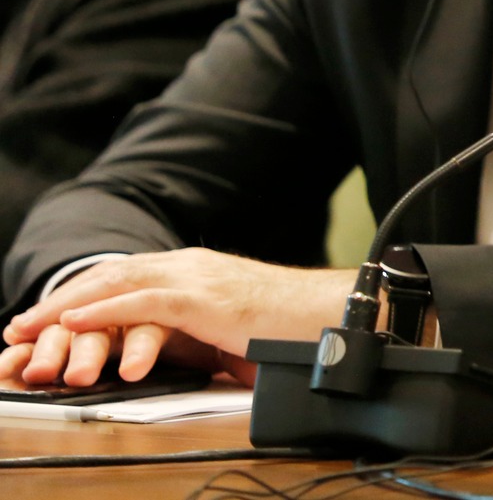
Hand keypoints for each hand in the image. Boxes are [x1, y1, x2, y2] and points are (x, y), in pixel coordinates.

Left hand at [0, 250, 352, 387]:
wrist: (332, 315)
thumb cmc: (290, 329)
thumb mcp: (228, 330)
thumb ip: (193, 334)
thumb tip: (165, 357)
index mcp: (197, 273)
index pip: (126, 276)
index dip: (81, 295)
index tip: (44, 318)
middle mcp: (191, 266)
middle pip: (111, 274)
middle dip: (60, 299)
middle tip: (19, 324)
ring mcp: (197, 278)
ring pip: (117, 283)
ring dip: (66, 305)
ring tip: (29, 325)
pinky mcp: (205, 299)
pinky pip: (143, 301)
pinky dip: (102, 311)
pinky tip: (73, 322)